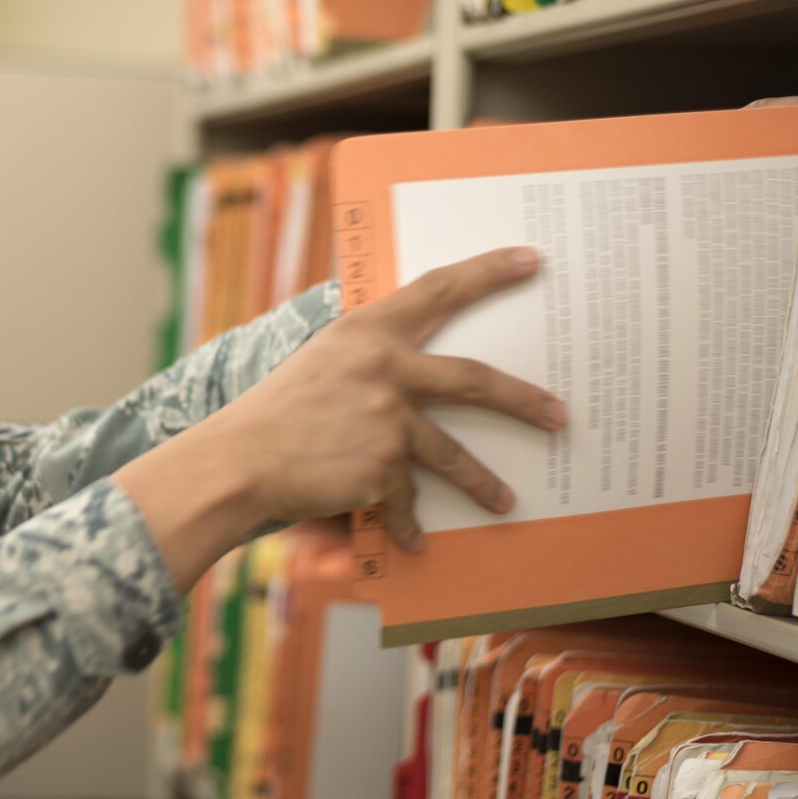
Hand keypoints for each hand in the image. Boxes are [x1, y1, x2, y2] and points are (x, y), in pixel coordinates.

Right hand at [218, 245, 564, 543]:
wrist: (239, 460)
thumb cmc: (273, 413)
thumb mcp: (319, 363)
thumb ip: (365, 361)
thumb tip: (411, 375)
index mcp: (365, 330)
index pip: (438, 288)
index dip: (487, 271)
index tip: (529, 258)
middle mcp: (383, 367)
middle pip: (473, 378)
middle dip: (522, 399)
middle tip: (558, 414)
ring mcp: (387, 418)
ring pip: (453, 454)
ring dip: (483, 483)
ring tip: (505, 501)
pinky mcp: (382, 466)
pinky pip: (407, 497)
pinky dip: (409, 522)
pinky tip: (415, 540)